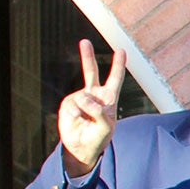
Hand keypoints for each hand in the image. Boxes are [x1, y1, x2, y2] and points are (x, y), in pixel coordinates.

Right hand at [57, 38, 123, 175]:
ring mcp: (79, 98)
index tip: (121, 50)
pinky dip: (75, 114)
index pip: (115, 79)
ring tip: (86, 121)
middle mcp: (94, 95)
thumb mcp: (105, 127)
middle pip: (91, 72)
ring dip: (85, 109)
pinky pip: (72, 105)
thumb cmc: (98, 138)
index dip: (118, 65)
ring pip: (83, 97)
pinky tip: (77, 120)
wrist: (81, 147)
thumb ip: (100, 112)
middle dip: (87, 56)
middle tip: (84, 42)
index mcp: (108, 99)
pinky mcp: (68, 103)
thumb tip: (86, 100)